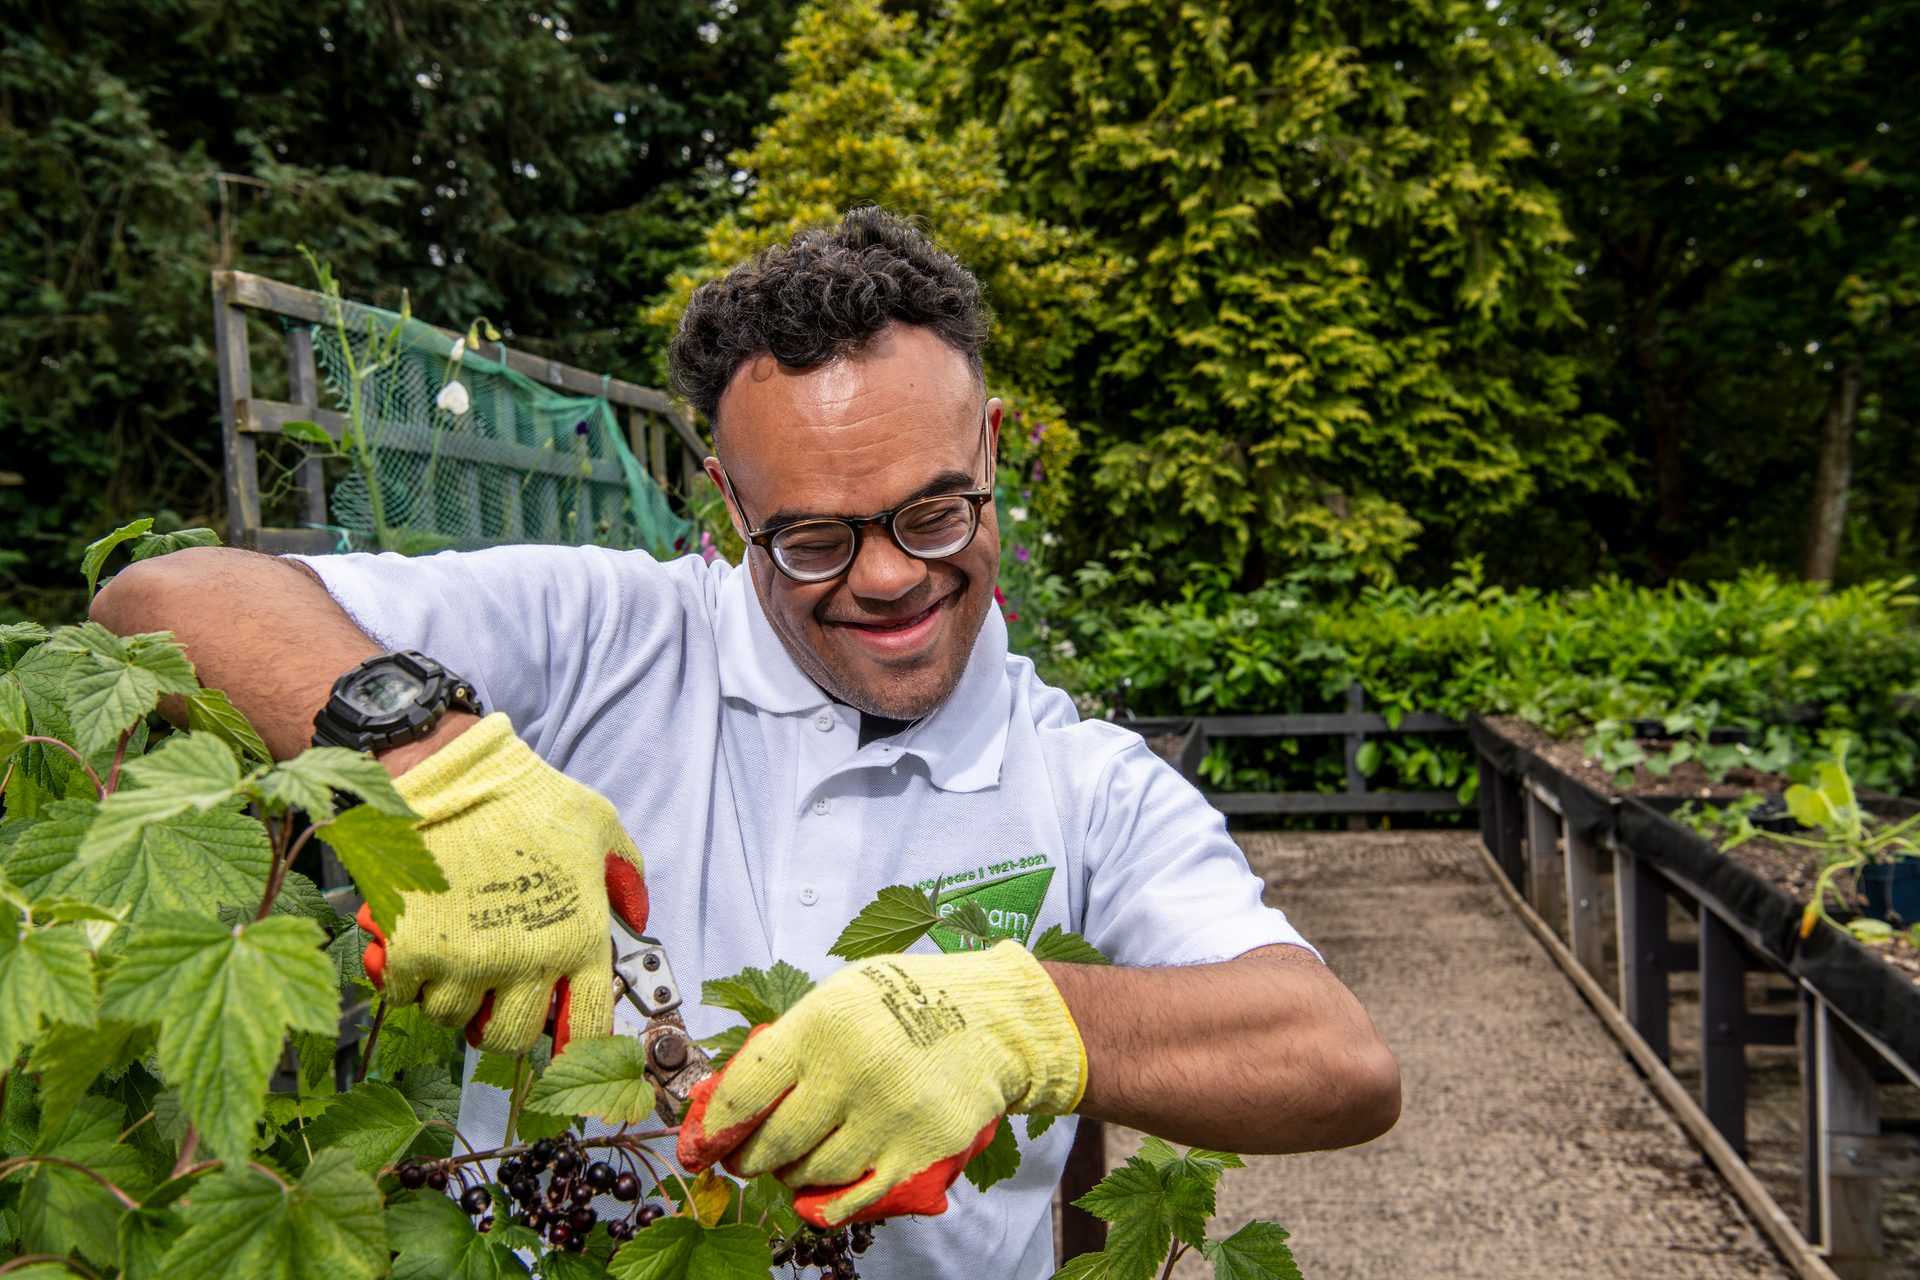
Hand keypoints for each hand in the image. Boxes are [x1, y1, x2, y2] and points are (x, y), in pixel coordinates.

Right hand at [356, 713, 648, 1053]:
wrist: (458, 777)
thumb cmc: (529, 798)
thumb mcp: (600, 826)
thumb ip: (625, 874)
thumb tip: (636, 915)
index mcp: (580, 939)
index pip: (589, 1028)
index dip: (576, 1044)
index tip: (560, 1038)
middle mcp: (528, 962)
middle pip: (511, 1039)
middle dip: (502, 1025)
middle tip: (494, 998)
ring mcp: (468, 961)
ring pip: (454, 1020)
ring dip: (453, 999)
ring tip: (456, 963)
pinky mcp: (415, 952)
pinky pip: (407, 997)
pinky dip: (408, 981)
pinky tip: (419, 948)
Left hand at [677, 941, 1084, 1225]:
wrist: (993, 1018)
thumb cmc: (907, 1001)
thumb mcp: (840, 996)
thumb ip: (790, 1043)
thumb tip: (731, 1095)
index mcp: (823, 1024)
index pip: (746, 1089)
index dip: (714, 1127)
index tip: (700, 1146)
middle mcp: (853, 1071)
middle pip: (773, 1141)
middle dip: (749, 1157)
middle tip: (745, 1156)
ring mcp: (887, 1116)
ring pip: (811, 1172)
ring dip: (791, 1174)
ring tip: (794, 1159)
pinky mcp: (918, 1151)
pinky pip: (855, 1197)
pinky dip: (827, 1203)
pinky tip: (815, 1194)